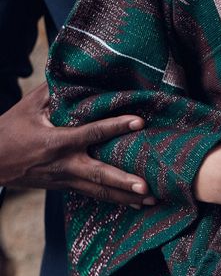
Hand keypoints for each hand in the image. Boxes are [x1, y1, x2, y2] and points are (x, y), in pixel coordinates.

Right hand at [0, 83, 154, 207]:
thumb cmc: (10, 130)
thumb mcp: (30, 107)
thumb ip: (55, 91)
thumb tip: (76, 70)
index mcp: (57, 141)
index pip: (92, 133)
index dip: (116, 126)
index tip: (139, 122)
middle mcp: (65, 164)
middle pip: (99, 174)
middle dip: (124, 182)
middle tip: (147, 187)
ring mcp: (66, 179)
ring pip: (100, 191)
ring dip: (127, 197)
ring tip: (152, 200)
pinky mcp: (67, 187)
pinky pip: (95, 195)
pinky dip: (117, 201)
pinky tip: (137, 205)